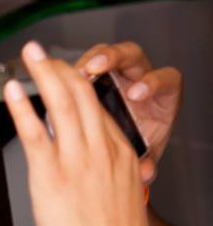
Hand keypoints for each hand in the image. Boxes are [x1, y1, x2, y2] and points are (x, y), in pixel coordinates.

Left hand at [6, 41, 151, 225]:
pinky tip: (14, 89)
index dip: (79, 85)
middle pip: (82, 97)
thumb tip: (84, 170)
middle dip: (61, 68)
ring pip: (62, 104)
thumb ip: (104, 175)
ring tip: (30, 54)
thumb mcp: (119, 197)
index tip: (64, 72)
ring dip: (44, 73)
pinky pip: (36, 132)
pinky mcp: (53, 175)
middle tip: (42, 52)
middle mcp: (102, 150)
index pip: (99, 108)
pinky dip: (23, 107)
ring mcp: (78, 160)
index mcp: (121, 154)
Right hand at [76, 41, 182, 181]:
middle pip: (132, 56)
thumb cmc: (140, 140)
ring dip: (91, 58)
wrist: (123, 150)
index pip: (164, 80)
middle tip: (97, 68)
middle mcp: (139, 78)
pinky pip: (85, 62)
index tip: (135, 94)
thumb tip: (146, 172)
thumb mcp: (145, 151)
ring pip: (106, 53)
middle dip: (114, 58)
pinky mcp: (95, 72)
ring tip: (76, 71)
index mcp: (161, 96)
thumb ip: (147, 161)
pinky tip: (60, 75)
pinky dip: (73, 67)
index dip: (152, 83)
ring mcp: (116, 72)